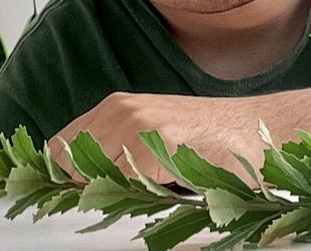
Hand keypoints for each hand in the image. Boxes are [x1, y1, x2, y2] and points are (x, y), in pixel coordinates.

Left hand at [50, 91, 265, 185]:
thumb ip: (112, 153)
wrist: (254, 129)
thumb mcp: (150, 139)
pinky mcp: (160, 142)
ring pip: (90, 176)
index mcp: (113, 107)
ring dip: (105, 195)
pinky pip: (122, 182)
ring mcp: (139, 123)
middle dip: (77, 191)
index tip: (62, 201)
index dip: (55, 178)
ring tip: (142, 194)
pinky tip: (160, 190)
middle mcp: (120, 109)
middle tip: (109, 202)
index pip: (56, 149)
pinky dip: (133, 196)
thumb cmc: (204, 142)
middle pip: (66, 165)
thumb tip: (67, 189)